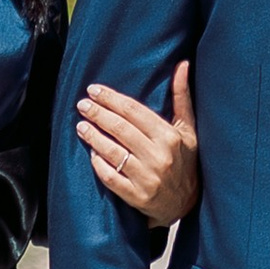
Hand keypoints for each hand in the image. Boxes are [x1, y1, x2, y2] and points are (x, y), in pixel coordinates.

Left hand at [77, 63, 199, 226]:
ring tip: (81, 125)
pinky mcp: (136, 196)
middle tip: (82, 104)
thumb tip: (182, 65)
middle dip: (98, 113)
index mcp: (170, 137)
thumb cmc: (185, 161)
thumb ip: (182, 97)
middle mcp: (159, 157)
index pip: (134, 111)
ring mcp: (147, 178)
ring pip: (113, 152)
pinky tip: (91, 153)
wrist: (187, 203)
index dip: (111, 99)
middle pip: (120, 129)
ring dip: (93, 136)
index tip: (94, 90)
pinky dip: (98, 164)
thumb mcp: (188, 129)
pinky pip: (111, 177)